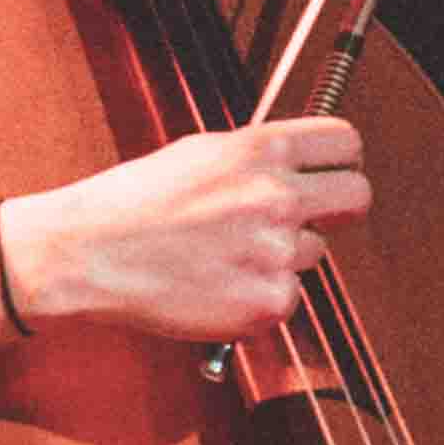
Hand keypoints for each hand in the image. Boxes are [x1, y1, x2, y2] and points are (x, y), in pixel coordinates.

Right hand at [4, 120, 370, 344]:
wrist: (87, 255)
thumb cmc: (131, 204)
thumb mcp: (199, 154)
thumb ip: (256, 158)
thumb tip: (298, 166)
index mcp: (261, 150)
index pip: (345, 142)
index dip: (341, 159)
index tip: (333, 172)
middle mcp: (276, 196)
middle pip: (357, 197)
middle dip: (337, 208)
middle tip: (306, 218)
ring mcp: (275, 252)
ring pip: (314, 254)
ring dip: (281, 257)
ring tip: (224, 256)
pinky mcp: (267, 302)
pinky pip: (287, 298)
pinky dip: (258, 297)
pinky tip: (216, 285)